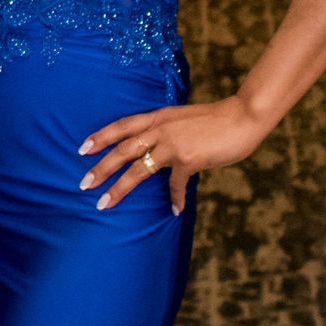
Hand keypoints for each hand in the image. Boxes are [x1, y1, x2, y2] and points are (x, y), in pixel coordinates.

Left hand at [78, 95, 262, 214]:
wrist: (243, 115)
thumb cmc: (216, 119)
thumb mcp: (183, 118)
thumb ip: (167, 131)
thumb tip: (157, 149)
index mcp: (158, 117)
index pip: (122, 126)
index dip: (101, 136)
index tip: (82, 148)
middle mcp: (161, 129)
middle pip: (122, 149)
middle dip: (101, 168)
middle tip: (83, 183)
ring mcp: (173, 144)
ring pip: (138, 169)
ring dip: (120, 188)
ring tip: (104, 203)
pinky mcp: (189, 159)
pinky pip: (176, 184)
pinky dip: (175, 198)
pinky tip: (175, 210)